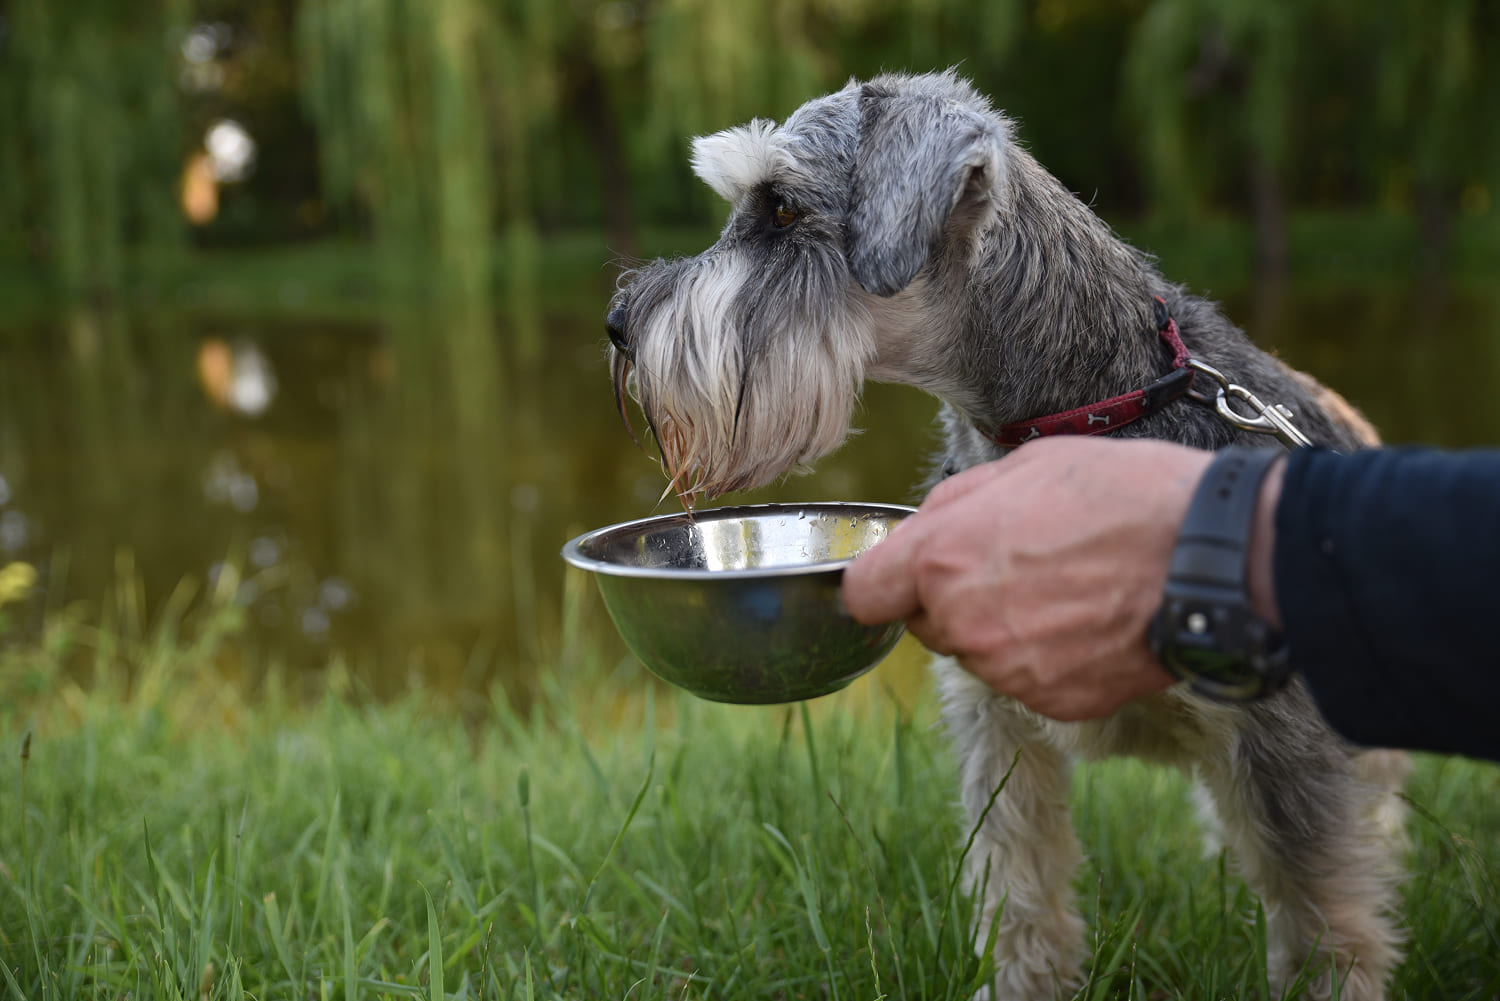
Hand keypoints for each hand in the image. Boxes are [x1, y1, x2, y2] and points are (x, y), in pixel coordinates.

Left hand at [842, 437, 1215, 720]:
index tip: (906, 573)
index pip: (864, 593)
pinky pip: (1029, 682)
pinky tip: (1092, 621)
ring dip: (1004, 629)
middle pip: (926, 624)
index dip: (883, 580)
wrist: (1211, 558)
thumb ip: (955, 504)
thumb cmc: (1122, 495)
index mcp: (941, 559)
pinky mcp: (1054, 702)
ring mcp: (1009, 670)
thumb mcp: (1025, 465)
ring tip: (1068, 587)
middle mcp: (963, 623)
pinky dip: (1050, 659)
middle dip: (952, 599)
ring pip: (980, 653)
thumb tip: (923, 528)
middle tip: (1015, 564)